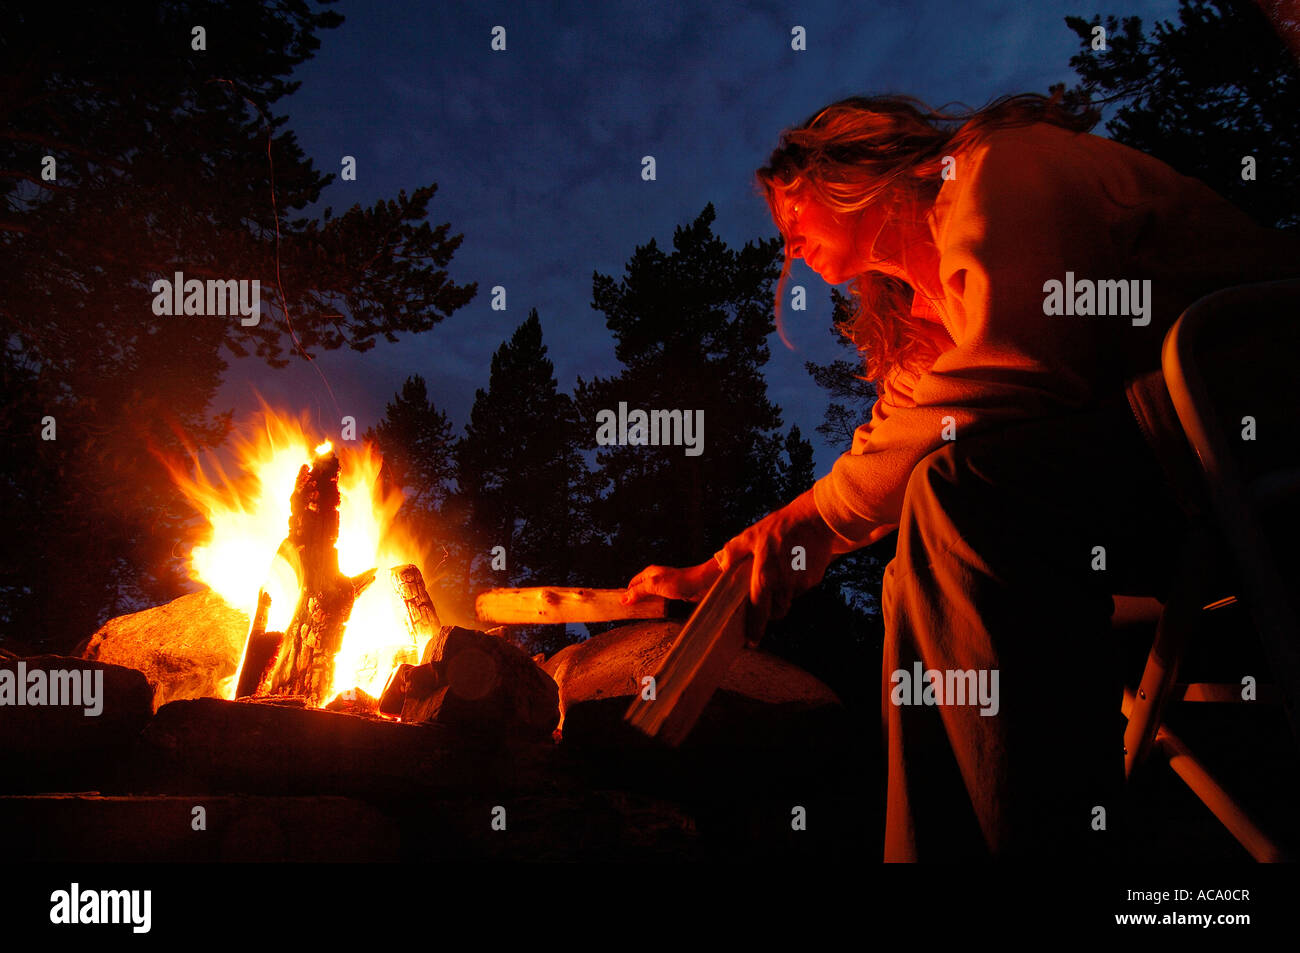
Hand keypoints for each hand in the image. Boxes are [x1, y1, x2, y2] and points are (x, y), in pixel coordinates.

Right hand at [622, 559, 721, 603]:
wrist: (698, 584)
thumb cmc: (678, 581)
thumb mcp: (654, 585)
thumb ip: (638, 592)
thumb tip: (624, 599)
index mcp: (649, 573)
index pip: (632, 584)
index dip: (627, 594)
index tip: (622, 605)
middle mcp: (655, 578)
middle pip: (640, 590)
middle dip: (635, 600)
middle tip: (630, 611)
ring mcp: (663, 585)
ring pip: (649, 596)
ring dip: (645, 604)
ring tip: (640, 613)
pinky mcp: (671, 592)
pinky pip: (658, 600)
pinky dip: (655, 606)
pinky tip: (654, 611)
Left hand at [718, 488, 842, 622]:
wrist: (816, 519)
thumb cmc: (779, 527)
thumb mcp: (750, 535)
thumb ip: (733, 552)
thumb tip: (722, 564)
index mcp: (765, 577)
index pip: (758, 612)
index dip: (754, 629)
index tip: (751, 641)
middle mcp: (784, 585)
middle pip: (776, 611)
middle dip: (770, 610)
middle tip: (766, 595)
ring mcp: (801, 584)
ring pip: (788, 600)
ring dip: (783, 593)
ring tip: (781, 569)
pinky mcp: (814, 580)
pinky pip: (800, 589)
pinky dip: (795, 582)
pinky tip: (794, 564)